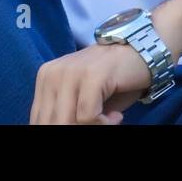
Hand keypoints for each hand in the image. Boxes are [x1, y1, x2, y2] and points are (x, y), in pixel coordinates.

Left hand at [29, 43, 151, 124]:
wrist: (142, 51)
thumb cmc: (113, 80)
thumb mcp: (81, 99)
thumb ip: (65, 114)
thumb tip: (58, 127)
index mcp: (46, 77)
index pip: (40, 119)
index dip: (60, 129)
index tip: (85, 123)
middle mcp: (53, 72)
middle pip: (53, 122)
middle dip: (77, 129)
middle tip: (100, 123)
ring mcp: (72, 72)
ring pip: (67, 122)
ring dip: (93, 127)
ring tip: (109, 120)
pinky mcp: (92, 76)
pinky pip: (87, 116)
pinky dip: (104, 124)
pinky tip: (116, 116)